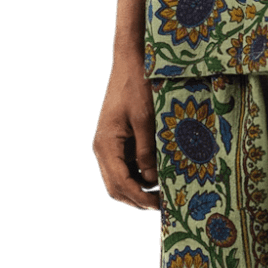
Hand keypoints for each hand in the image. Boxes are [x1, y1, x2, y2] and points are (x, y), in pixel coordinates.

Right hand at [93, 51, 159, 210]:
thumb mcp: (145, 120)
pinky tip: (158, 178)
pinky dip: (139, 178)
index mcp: (106, 144)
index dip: (140, 198)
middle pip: (116, 187)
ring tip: (163, 194)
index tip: (161, 205)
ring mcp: (109, 145)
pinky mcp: (118, 141)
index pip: (120, 183)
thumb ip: (147, 152)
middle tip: (164, 204)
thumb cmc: (137, 86)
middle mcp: (103, 148)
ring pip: (119, 180)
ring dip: (138, 190)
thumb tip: (152, 179)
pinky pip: (125, 167)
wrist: (131, 62)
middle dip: (137, 199)